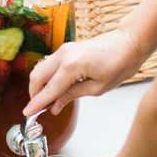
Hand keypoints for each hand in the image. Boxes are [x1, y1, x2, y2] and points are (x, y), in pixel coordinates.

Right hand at [24, 27, 142, 116]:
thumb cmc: (120, 63)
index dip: (37, 104)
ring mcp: (64, 49)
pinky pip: (50, 64)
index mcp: (71, 66)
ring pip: (41, 69)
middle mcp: (63, 55)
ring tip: (47, 100)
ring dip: (40, 85)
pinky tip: (55, 88)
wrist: (128, 42)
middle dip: (34, 94)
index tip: (27, 114)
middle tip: (37, 109)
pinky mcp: (67, 48)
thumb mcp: (97, 88)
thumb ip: (72, 95)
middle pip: (36, 76)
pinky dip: (48, 77)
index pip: (48, 90)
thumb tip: (55, 106)